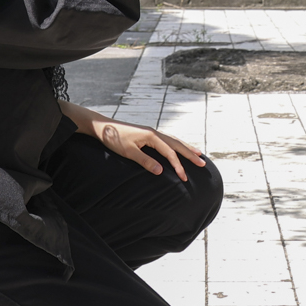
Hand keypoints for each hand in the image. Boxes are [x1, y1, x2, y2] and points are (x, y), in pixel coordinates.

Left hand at [59, 100, 206, 179]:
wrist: (103, 127)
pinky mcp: (148, 135)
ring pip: (174, 140)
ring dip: (186, 148)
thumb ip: (145, 161)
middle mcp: (155, 133)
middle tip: (203, 164)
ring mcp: (152, 133)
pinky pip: (168, 140)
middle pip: (177, 144)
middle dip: (190, 155)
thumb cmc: (114, 139)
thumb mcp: (129, 152)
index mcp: (152, 136)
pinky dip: (177, 145)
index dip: (178, 165)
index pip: (170, 152)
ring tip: (198, 154)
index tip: (184, 177)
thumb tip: (161, 171)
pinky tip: (179, 148)